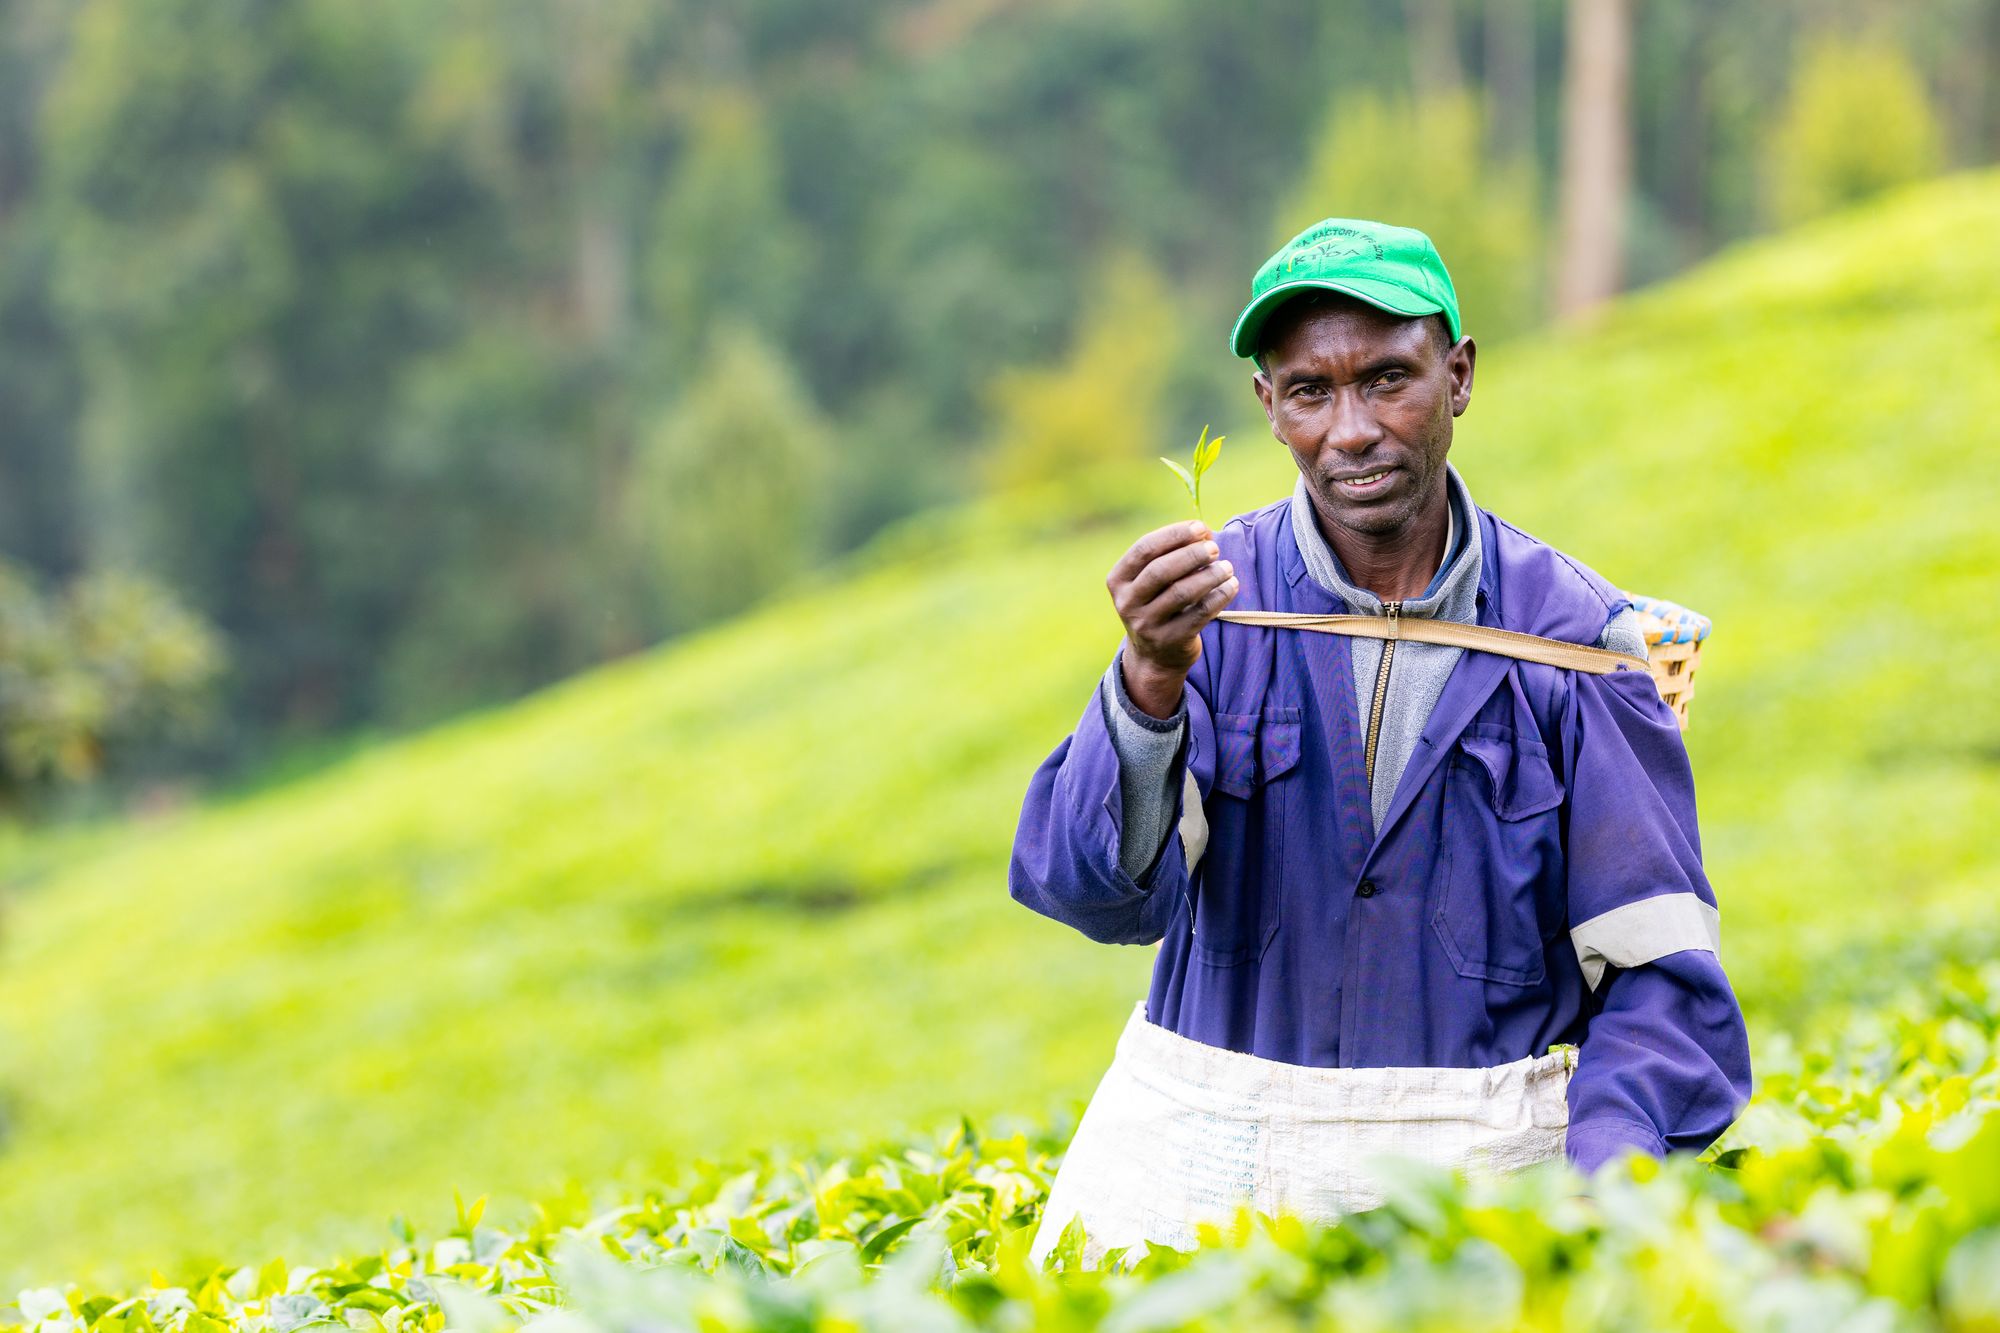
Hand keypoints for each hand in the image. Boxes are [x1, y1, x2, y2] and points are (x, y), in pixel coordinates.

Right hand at [1105, 520, 1238, 717]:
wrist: (1155, 656)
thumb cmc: (1159, 603)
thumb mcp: (1153, 581)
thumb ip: (1173, 554)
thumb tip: (1204, 531)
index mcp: (1118, 580)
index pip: (1144, 549)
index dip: (1173, 535)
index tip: (1199, 527)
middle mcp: (1127, 603)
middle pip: (1160, 571)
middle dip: (1191, 555)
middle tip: (1215, 548)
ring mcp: (1147, 624)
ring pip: (1181, 593)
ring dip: (1209, 575)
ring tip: (1227, 567)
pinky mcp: (1170, 640)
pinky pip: (1199, 614)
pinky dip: (1218, 597)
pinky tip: (1231, 586)